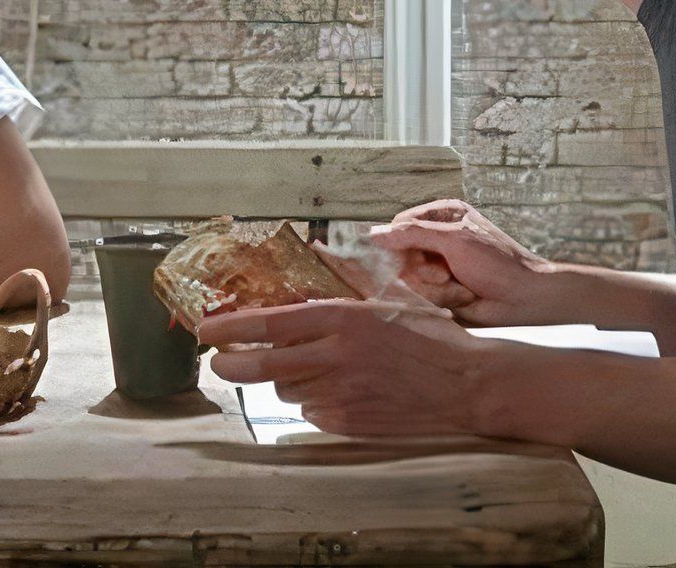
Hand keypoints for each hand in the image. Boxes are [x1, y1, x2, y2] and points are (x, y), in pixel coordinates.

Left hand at [199, 299, 495, 437]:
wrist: (469, 385)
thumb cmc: (431, 336)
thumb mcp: (391, 295)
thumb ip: (347, 276)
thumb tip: (316, 251)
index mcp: (343, 320)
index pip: (270, 325)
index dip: (231, 328)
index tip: (206, 329)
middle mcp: (336, 358)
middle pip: (261, 367)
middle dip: (231, 365)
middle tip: (220, 361)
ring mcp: (341, 395)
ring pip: (286, 390)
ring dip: (286, 380)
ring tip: (309, 368)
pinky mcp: (348, 424)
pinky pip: (312, 412)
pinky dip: (315, 401)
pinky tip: (338, 389)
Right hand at [365, 200, 549, 326]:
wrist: (525, 299)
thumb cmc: (497, 263)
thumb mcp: (455, 240)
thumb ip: (413, 234)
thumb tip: (374, 234)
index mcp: (443, 214)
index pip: (399, 225)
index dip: (400, 244)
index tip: (415, 257)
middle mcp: (438, 237)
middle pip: (401, 254)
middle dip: (422, 270)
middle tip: (446, 273)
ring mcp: (439, 265)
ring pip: (409, 278)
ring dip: (434, 287)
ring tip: (459, 286)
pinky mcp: (441, 290)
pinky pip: (421, 296)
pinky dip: (440, 298)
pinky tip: (461, 297)